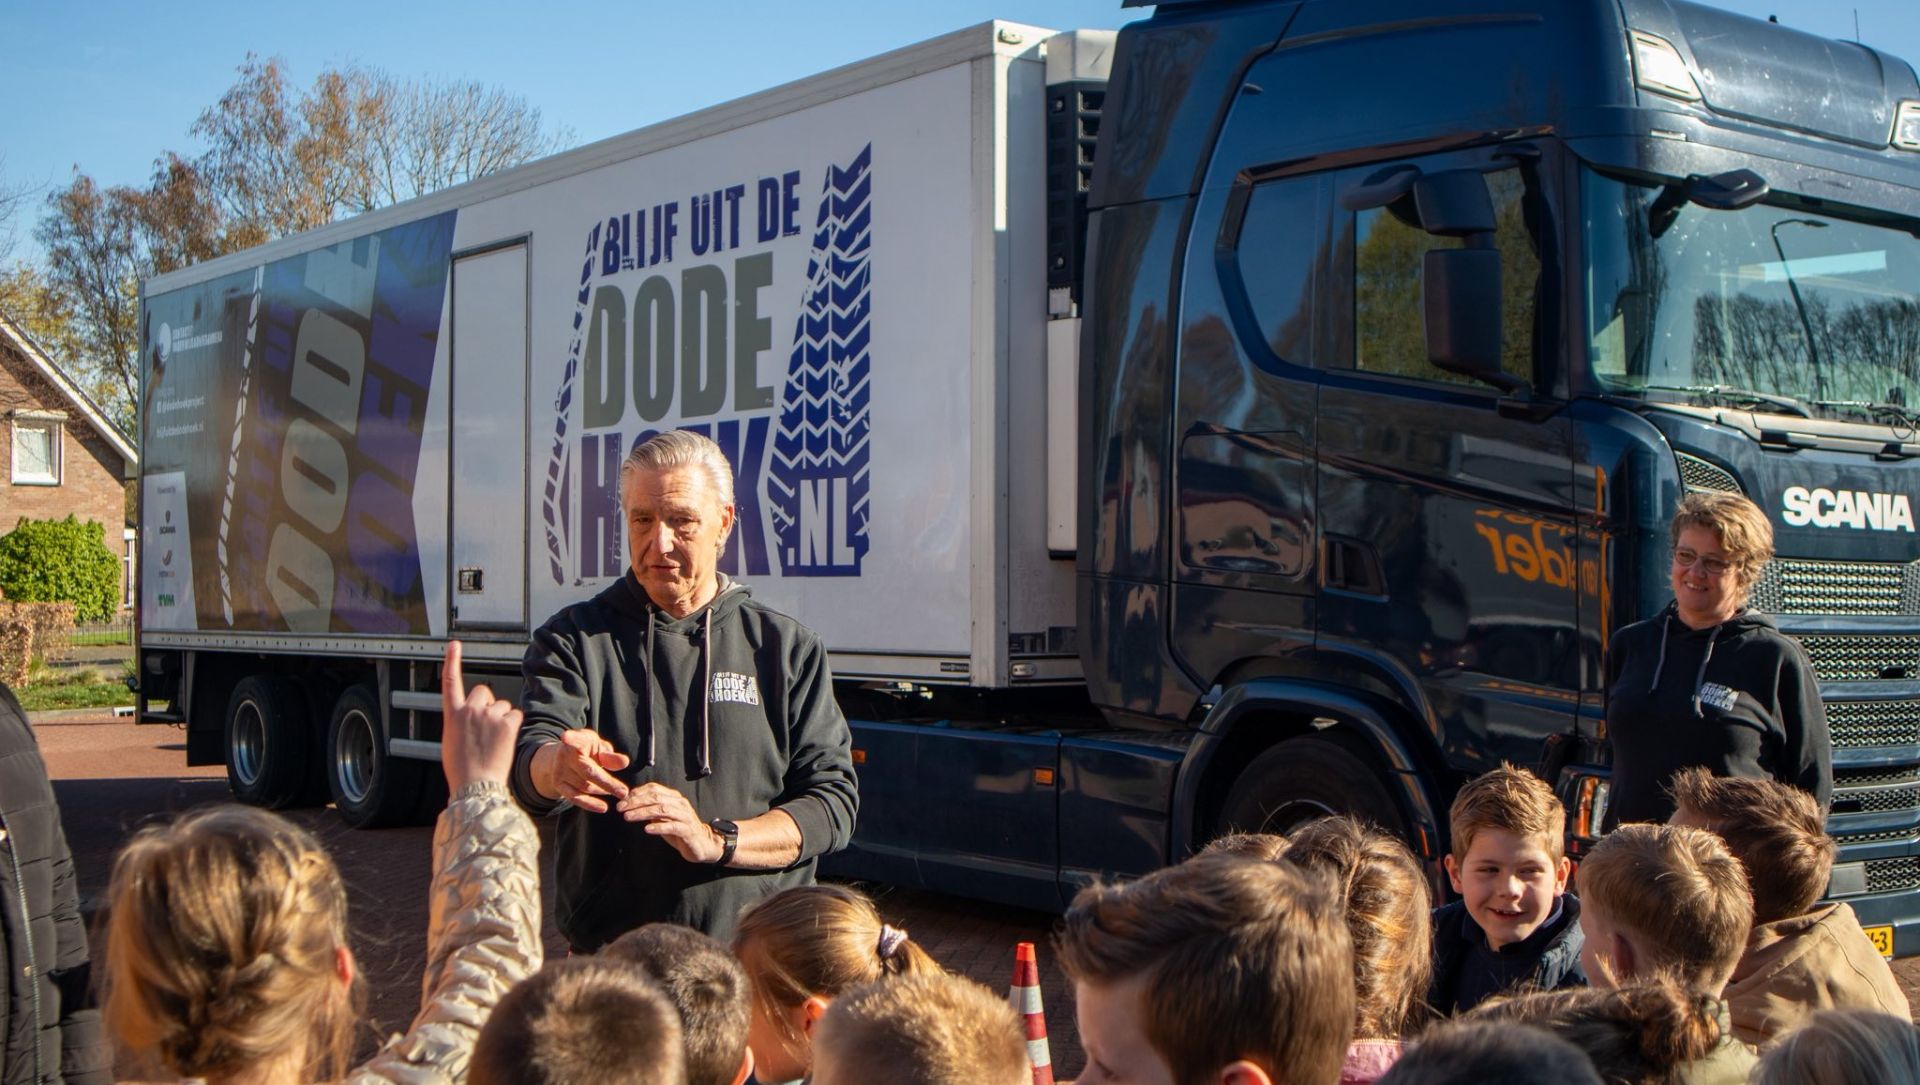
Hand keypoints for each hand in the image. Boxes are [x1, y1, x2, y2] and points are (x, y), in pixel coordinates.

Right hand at [441, 640, 520, 789]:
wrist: (475, 785)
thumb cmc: (462, 768)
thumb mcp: (453, 741)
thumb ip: (462, 722)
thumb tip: (471, 717)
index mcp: (452, 714)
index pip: (450, 681)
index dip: (452, 661)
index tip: (454, 645)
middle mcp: (470, 709)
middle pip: (484, 692)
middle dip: (487, 704)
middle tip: (486, 728)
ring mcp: (489, 715)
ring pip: (502, 706)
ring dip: (502, 718)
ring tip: (494, 741)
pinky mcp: (507, 722)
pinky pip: (516, 715)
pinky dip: (514, 726)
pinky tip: (506, 740)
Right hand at [531, 729, 631, 812]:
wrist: (562, 757)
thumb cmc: (586, 750)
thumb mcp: (598, 747)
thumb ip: (610, 756)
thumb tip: (624, 762)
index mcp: (577, 741)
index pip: (574, 739)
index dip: (570, 738)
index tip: (566, 737)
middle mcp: (564, 755)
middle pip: (588, 772)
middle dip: (607, 783)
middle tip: (624, 792)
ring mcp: (559, 770)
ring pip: (585, 786)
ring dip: (603, 790)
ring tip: (616, 791)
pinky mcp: (558, 784)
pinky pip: (575, 797)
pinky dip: (590, 804)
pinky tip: (603, 808)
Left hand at [617, 782, 722, 862]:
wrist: (701, 844)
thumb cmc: (679, 830)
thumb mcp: (663, 817)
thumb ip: (651, 809)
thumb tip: (630, 803)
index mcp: (674, 797)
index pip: (654, 788)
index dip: (637, 793)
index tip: (622, 800)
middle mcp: (680, 803)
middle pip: (656, 797)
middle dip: (636, 802)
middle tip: (621, 808)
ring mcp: (685, 816)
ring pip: (662, 810)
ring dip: (643, 813)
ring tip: (629, 817)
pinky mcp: (688, 830)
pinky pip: (672, 826)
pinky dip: (658, 827)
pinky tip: (647, 829)